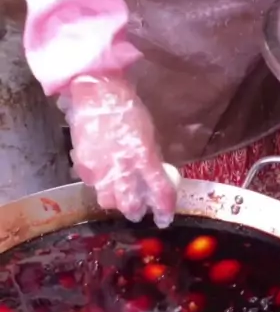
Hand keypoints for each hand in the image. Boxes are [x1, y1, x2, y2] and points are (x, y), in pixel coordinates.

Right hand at [64, 73, 177, 226]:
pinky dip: (99, 184)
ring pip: (107, 201)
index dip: (164, 211)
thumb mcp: (148, 135)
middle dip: (135, 211)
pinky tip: (102, 174)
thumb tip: (153, 177)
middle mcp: (122, 168)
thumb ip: (150, 159)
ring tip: (118, 193)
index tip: (164, 218)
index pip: (160, 193)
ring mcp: (100, 169)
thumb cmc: (128, 109)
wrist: (97, 93)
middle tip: (138, 210)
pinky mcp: (83, 165)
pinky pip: (92, 184)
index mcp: (144, 158)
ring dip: (115, 201)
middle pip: (129, 206)